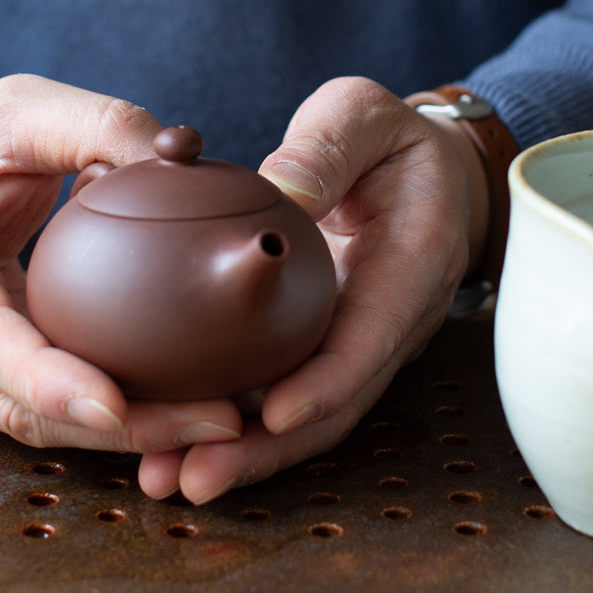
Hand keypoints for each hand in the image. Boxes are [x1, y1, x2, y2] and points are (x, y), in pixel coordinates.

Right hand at [0, 74, 243, 452]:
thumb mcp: (16, 110)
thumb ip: (95, 123)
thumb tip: (182, 157)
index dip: (42, 377)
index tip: (115, 406)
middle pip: (14, 405)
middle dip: (117, 427)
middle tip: (219, 419)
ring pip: (32, 425)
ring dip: (126, 436)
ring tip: (216, 421)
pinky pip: (39, 414)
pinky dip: (108, 419)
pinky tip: (179, 409)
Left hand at [137, 76, 488, 502]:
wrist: (423, 173)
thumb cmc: (389, 138)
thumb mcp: (364, 113)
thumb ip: (328, 145)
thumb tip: (282, 193)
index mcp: (412, 265)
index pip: (370, 338)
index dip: (323, 384)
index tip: (270, 415)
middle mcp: (389, 321)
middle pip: (333, 402)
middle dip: (267, 449)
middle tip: (195, 475)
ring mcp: (357, 341)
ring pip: (306, 415)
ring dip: (242, 453)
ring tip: (169, 478)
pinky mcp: (324, 345)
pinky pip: (283, 392)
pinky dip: (235, 424)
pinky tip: (173, 442)